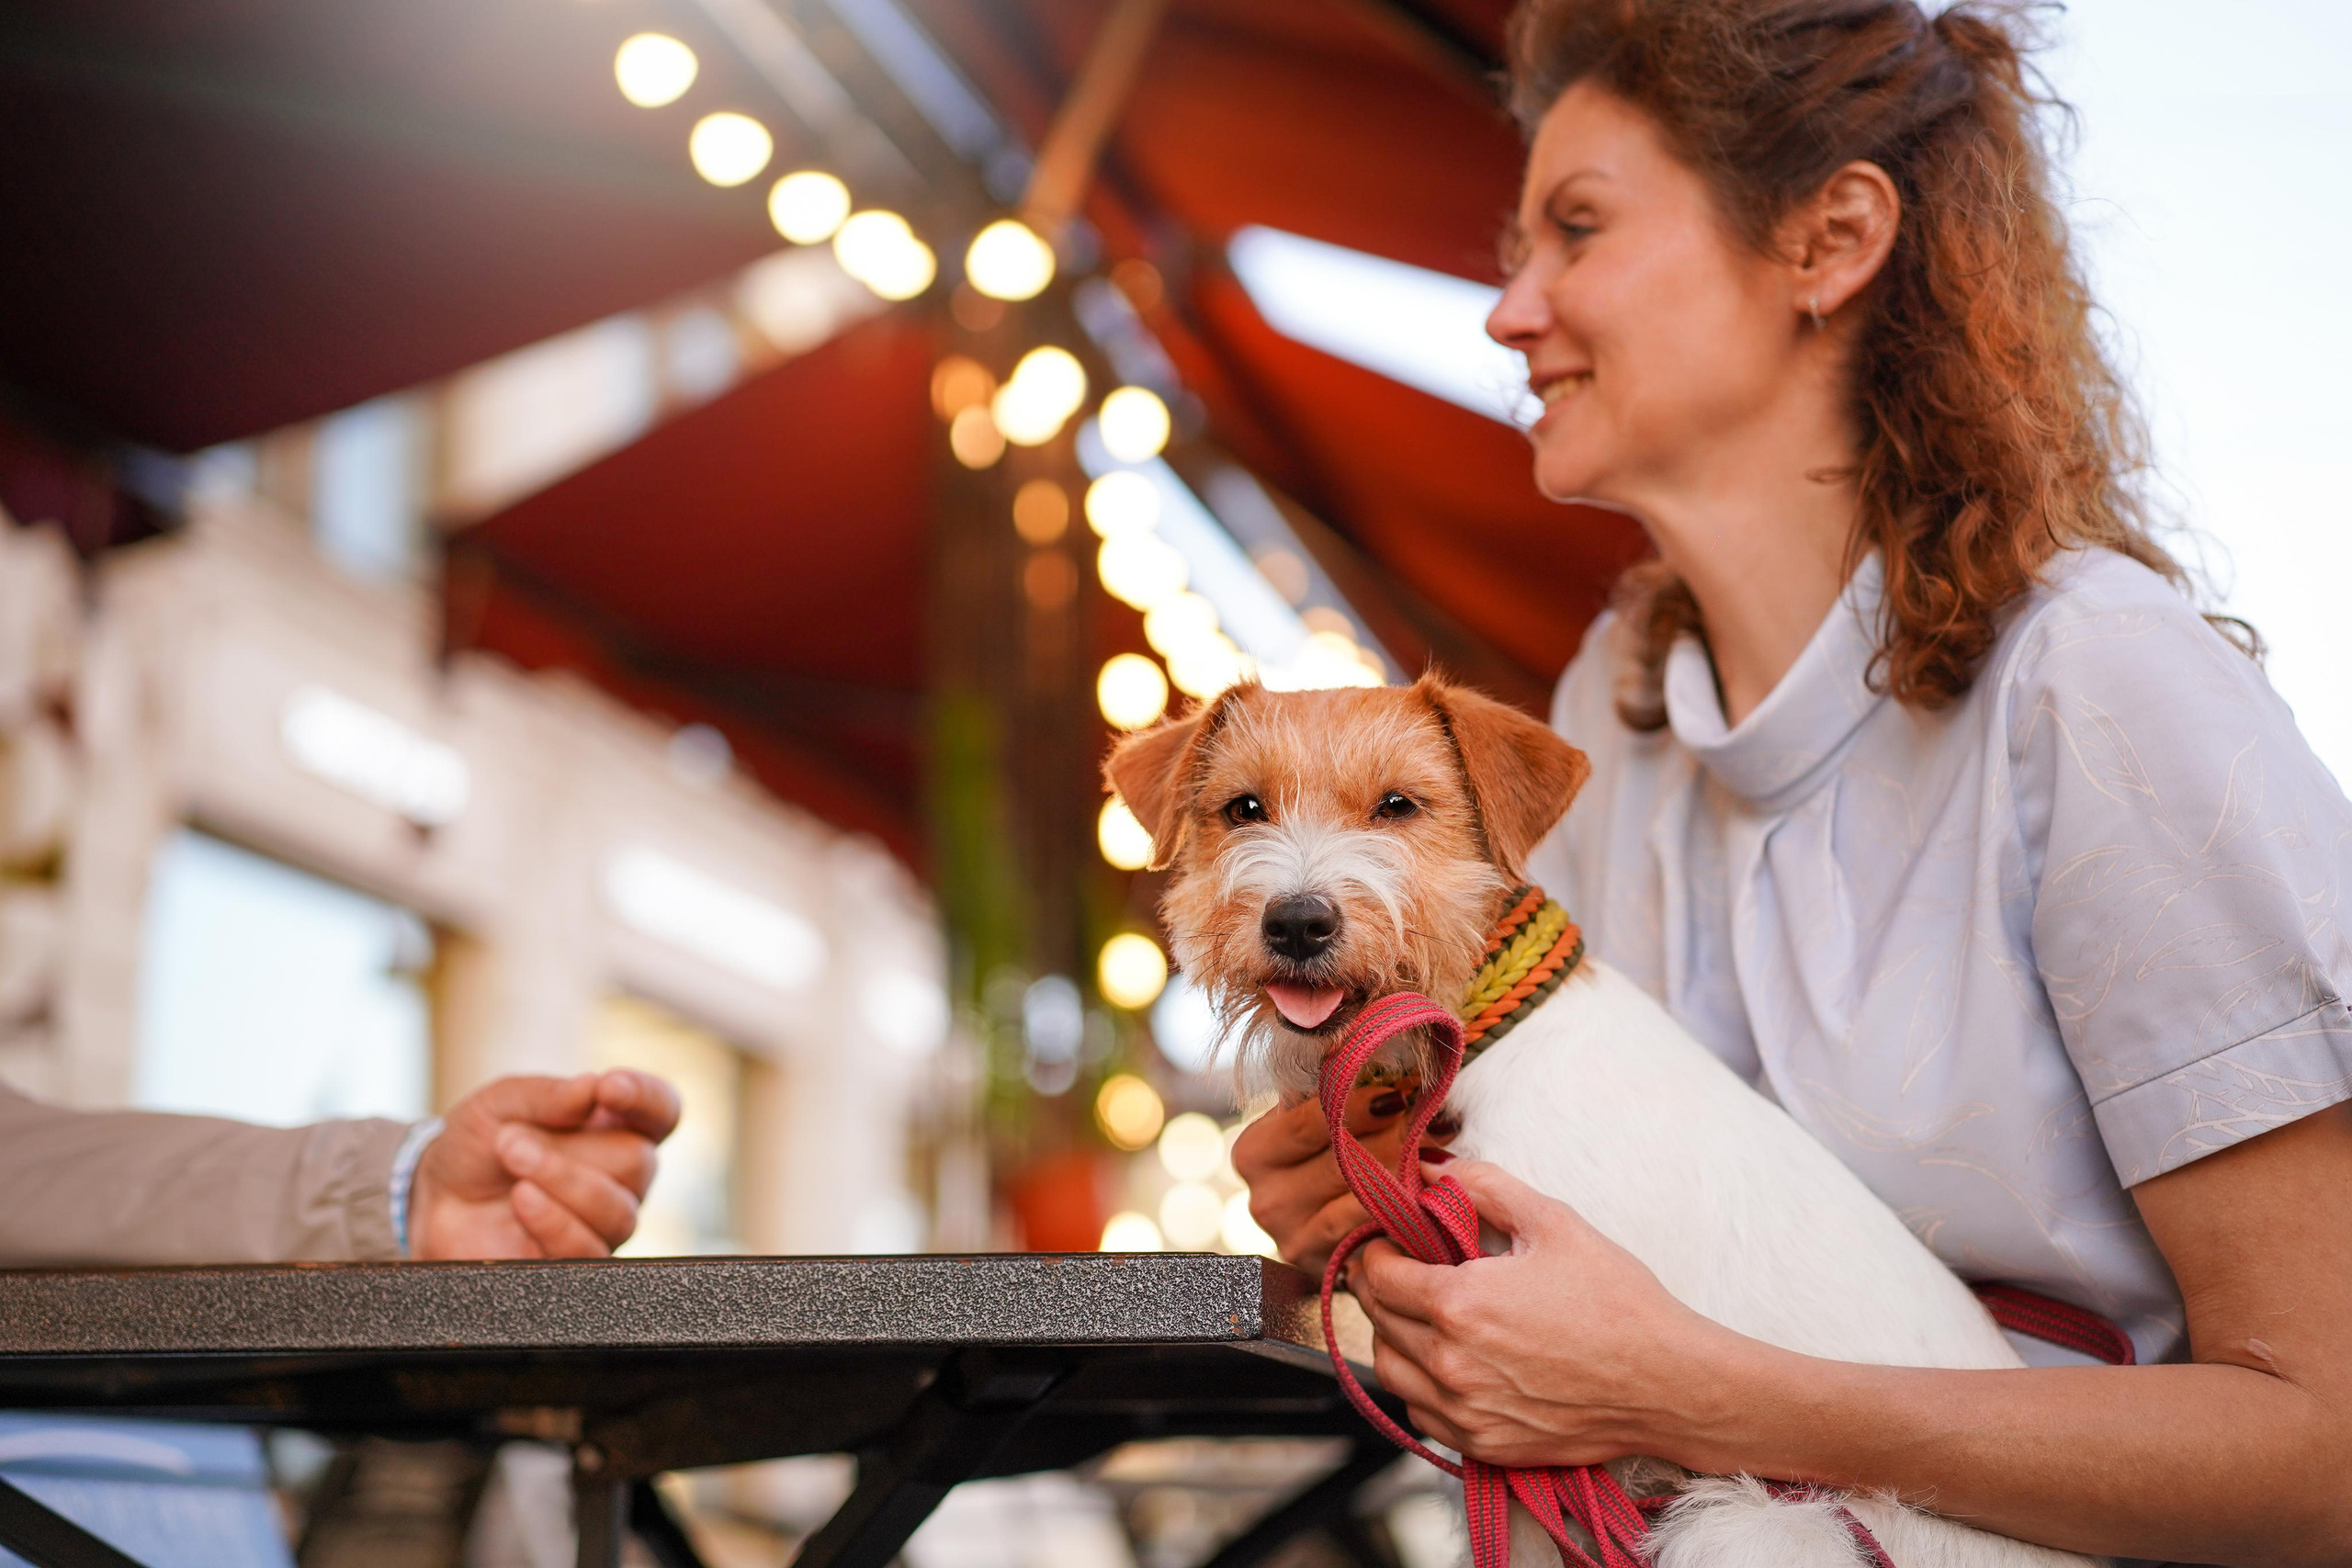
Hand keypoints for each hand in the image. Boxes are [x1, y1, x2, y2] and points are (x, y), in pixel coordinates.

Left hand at [408, 1070, 680, 1259]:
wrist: (434, 1199)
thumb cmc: (479, 1144)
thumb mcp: (502, 1102)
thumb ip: (548, 1094)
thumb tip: (592, 1087)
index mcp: (616, 1128)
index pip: (661, 1111)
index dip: (647, 1099)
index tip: (609, 1087)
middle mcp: (621, 1178)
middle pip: (639, 1163)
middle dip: (571, 1151)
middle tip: (512, 1142)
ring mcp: (601, 1224)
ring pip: (618, 1213)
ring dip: (561, 1184)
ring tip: (513, 1165)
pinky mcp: (575, 1263)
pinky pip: (588, 1251)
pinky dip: (553, 1222)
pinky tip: (521, 1201)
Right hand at [1232, 1087, 1418, 1275]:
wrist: (1321, 1225)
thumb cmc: (1322, 1157)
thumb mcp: (1315, 1122)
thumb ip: (1336, 1094)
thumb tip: (1379, 1065)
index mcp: (1253, 1152)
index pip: (1308, 1122)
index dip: (1356, 1104)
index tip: (1395, 1093)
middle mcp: (1264, 1200)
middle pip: (1339, 1159)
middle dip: (1388, 1135)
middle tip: (1420, 1119)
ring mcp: (1292, 1237)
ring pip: (1360, 1194)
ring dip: (1400, 1167)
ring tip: (1426, 1148)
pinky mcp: (1323, 1264)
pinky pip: (1371, 1226)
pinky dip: (1400, 1203)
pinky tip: (1419, 1186)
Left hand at [1351, 1160, 1734, 1468]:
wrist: (1668, 1384)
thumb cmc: (1618, 1301)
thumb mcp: (1554, 1222)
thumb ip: (1482, 1186)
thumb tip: (1430, 1168)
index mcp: (1460, 1303)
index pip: (1377, 1272)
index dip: (1380, 1246)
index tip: (1396, 1237)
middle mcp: (1450, 1363)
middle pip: (1376, 1317)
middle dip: (1381, 1284)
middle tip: (1406, 1266)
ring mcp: (1464, 1411)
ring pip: (1388, 1369)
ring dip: (1392, 1335)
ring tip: (1424, 1313)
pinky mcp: (1483, 1444)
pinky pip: (1420, 1412)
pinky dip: (1419, 1383)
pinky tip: (1449, 1360)